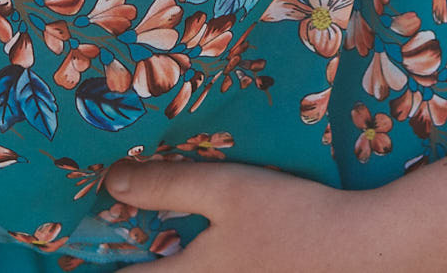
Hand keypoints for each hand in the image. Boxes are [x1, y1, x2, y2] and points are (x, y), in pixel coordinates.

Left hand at [103, 160, 390, 271]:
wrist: (365, 255)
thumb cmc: (294, 220)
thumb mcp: (227, 191)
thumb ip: (168, 186)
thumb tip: (111, 182)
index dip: (98, 264)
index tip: (81, 251)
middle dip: (139, 265)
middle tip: (128, 245)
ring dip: (170, 265)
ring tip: (165, 250)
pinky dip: (204, 267)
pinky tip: (216, 251)